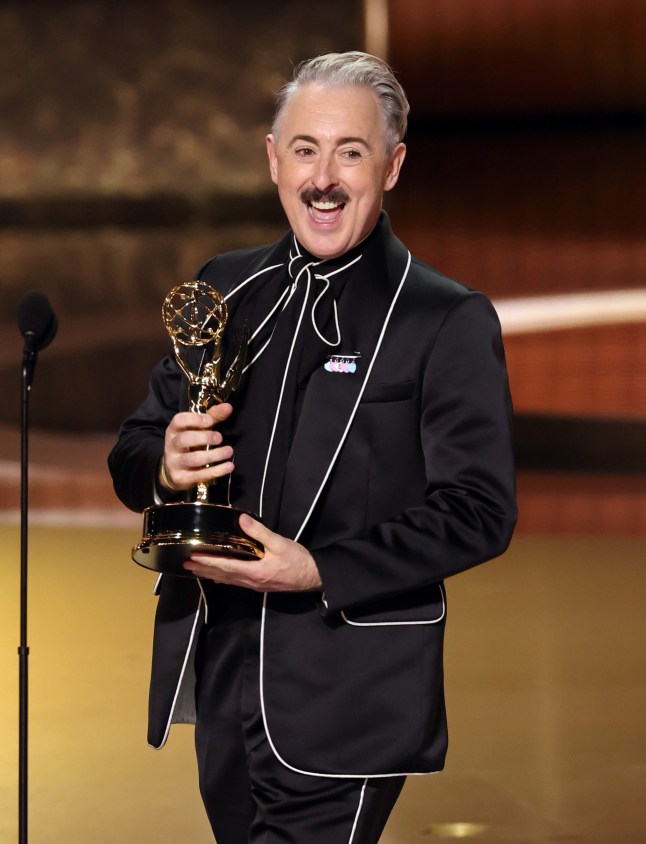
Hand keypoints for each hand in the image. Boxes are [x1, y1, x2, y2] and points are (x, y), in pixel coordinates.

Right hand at [160, 403, 233, 491]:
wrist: (173, 471)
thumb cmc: (190, 445)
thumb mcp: (197, 429)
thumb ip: (213, 417)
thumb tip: (228, 407)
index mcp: (174, 430)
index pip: (179, 420)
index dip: (194, 419)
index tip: (210, 420)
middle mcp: (171, 445)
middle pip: (184, 439)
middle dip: (203, 437)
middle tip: (220, 438)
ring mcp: (174, 463)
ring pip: (192, 459)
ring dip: (213, 455)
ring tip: (229, 451)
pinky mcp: (181, 478)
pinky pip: (198, 475)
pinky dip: (215, 471)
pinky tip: (229, 466)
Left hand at [183, 514, 322, 591]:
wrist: (314, 577)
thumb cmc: (298, 560)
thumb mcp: (280, 543)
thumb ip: (259, 532)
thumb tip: (241, 519)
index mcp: (254, 571)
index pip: (225, 566)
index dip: (207, 561)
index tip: (192, 557)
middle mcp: (250, 581)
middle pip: (222, 576)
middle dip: (203, 569)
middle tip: (185, 565)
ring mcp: (254, 585)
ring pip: (227, 580)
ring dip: (210, 574)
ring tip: (195, 570)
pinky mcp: (259, 584)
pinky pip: (235, 582)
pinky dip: (223, 578)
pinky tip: (218, 577)